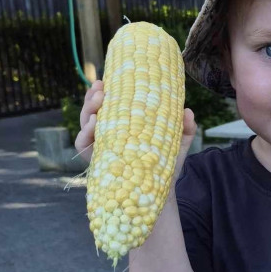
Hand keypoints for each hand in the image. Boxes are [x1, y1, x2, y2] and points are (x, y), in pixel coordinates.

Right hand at [74, 79, 197, 176]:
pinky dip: (84, 133)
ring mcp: (100, 147)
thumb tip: (188, 112)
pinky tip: (94, 124)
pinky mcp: (95, 161)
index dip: (104, 91)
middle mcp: (108, 134)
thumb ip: (185, 128)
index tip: (107, 79)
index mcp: (123, 125)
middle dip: (92, 97)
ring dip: (87, 110)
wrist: (161, 192)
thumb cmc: (165, 165)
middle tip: (100, 87)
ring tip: (98, 101)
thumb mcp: (178, 143)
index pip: (109, 104)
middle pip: (92, 110)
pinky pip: (82, 145)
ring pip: (85, 124)